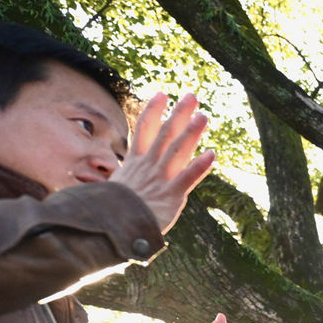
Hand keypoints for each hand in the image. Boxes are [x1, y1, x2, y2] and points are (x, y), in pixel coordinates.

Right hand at [112, 92, 215, 233]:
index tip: (162, 94)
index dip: (153, 110)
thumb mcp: (113, 189)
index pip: (144, 129)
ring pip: (178, 149)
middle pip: (165, 133)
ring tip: (204, 116)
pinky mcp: (171, 195)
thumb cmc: (111, 212)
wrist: (111, 228)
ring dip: (191, 131)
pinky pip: (188, 177)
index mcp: (134, 162)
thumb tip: (111, 176)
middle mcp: (148, 166)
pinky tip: (212, 154)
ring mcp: (160, 179)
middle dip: (179, 113)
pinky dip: (200, 166)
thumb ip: (120, 180)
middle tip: (193, 96)